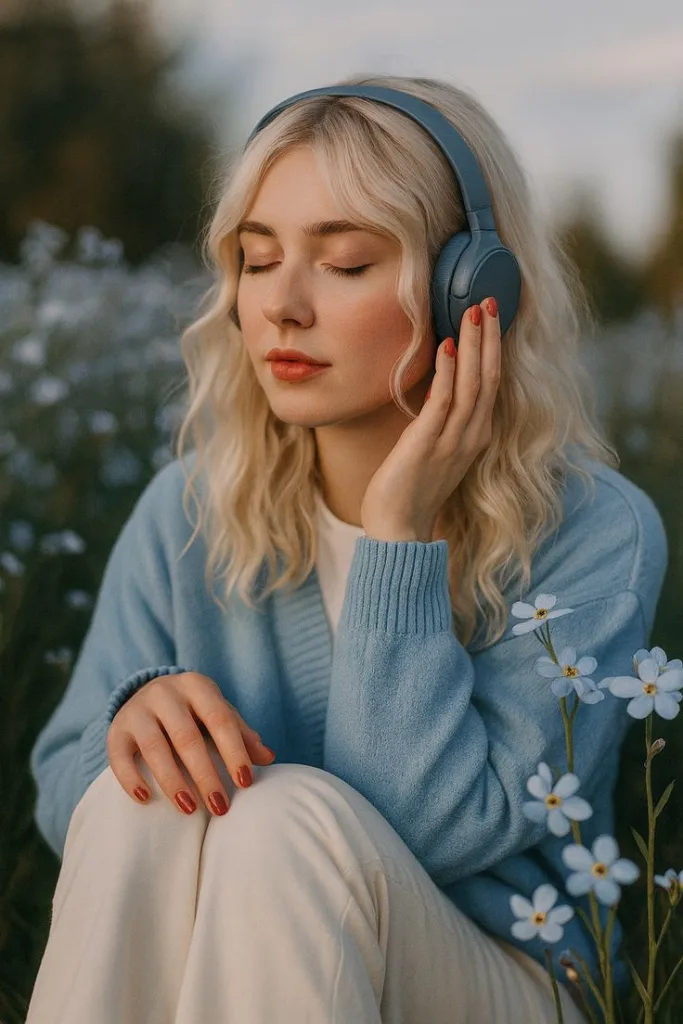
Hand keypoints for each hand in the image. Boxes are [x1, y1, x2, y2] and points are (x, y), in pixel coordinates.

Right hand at [107, 672, 275, 815]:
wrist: (147, 693)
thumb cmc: (194, 711)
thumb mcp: (218, 713)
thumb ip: (241, 734)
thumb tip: (269, 758)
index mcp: (197, 686)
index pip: (220, 719)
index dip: (234, 751)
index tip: (245, 783)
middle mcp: (165, 692)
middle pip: (187, 737)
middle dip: (205, 774)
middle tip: (220, 807)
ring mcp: (137, 709)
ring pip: (154, 747)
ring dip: (172, 781)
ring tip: (189, 809)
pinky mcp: (116, 729)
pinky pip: (119, 755)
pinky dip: (131, 778)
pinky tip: (145, 799)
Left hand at [360, 297, 500, 542]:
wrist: (400, 530)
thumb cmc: (411, 490)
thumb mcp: (433, 449)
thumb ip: (440, 419)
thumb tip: (436, 387)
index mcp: (475, 435)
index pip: (492, 383)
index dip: (493, 348)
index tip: (491, 316)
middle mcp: (472, 435)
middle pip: (490, 376)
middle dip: (490, 337)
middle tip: (490, 299)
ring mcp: (453, 440)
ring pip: (473, 383)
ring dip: (474, 345)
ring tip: (473, 310)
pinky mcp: (428, 444)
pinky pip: (443, 402)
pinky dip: (448, 372)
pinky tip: (447, 345)